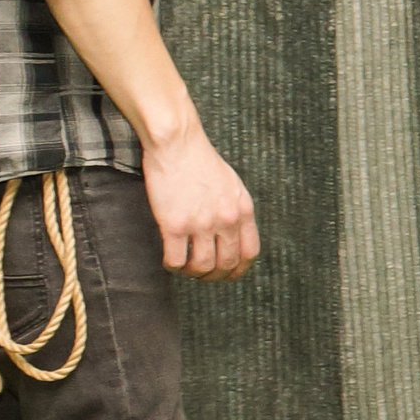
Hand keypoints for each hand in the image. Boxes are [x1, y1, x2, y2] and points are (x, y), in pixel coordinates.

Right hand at [141, 128, 260, 279]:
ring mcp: (201, 223)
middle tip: (200, 275)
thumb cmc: (200, 161)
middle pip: (226, 264)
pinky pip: (176, 260)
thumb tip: (234, 233)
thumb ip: (235, 210)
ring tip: (184, 268)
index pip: (250, 253)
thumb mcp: (231, 185)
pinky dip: (173, 267)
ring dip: (192, 274)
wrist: (177, 143)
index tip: (228, 275)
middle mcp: (226, 219)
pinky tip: (169, 261)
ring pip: (202, 267)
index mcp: (243, 210)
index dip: (239, 270)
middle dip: (214, 276)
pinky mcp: (175, 225)